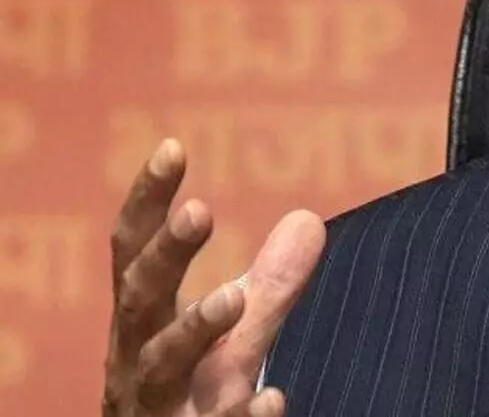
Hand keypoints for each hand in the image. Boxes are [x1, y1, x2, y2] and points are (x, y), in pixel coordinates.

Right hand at [103, 139, 326, 416]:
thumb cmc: (187, 400)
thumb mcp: (228, 340)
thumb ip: (268, 285)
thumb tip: (307, 219)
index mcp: (142, 324)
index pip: (133, 254)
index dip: (147, 202)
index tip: (172, 146)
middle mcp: (138, 362)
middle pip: (139, 302)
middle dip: (164, 257)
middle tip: (199, 211)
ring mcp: (158, 411)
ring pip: (161, 369)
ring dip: (194, 331)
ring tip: (232, 297)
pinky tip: (273, 399)